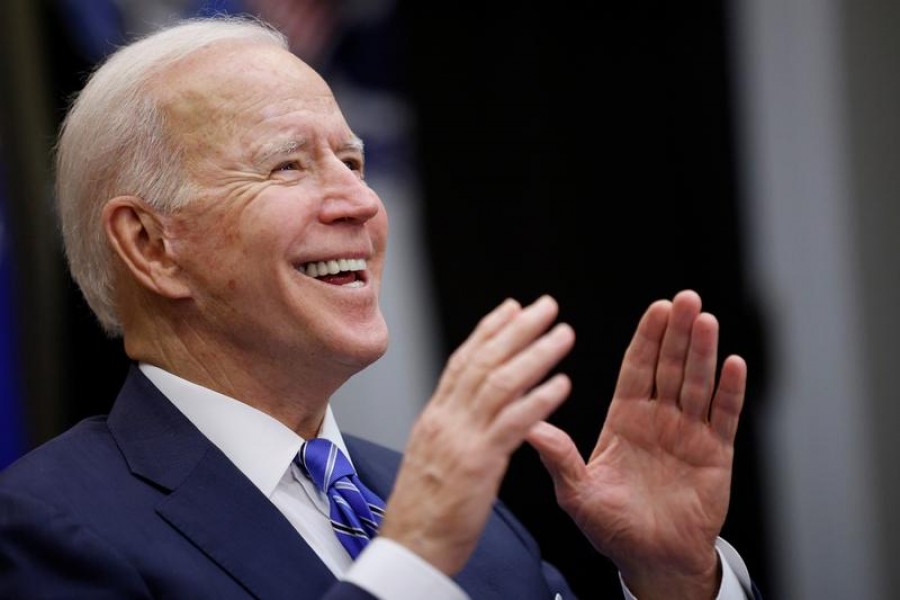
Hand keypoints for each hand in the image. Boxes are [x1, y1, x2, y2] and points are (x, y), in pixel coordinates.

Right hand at [379, 295, 575, 574]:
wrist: (408, 550)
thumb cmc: (422, 513)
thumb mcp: (430, 458)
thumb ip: (448, 430)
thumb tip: (465, 409)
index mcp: (434, 418)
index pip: (462, 361)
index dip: (488, 330)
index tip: (511, 308)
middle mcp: (445, 420)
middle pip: (483, 361)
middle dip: (517, 329)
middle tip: (546, 305)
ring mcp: (460, 439)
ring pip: (500, 383)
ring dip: (535, 354)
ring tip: (564, 334)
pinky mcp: (478, 464)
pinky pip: (512, 424)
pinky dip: (538, 401)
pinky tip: (562, 385)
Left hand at [527, 290, 746, 598]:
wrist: (651, 560)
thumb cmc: (612, 527)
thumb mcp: (578, 491)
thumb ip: (559, 457)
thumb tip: (528, 426)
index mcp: (625, 419)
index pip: (637, 368)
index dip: (647, 338)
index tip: (656, 308)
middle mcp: (659, 419)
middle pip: (670, 366)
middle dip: (677, 332)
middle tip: (685, 298)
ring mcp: (689, 433)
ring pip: (697, 383)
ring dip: (703, 351)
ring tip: (706, 319)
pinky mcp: (715, 454)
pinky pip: (724, 416)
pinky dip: (729, 391)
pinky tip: (733, 363)